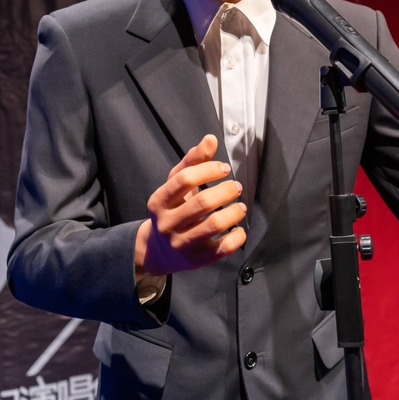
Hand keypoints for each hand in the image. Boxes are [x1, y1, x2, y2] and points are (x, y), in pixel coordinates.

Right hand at [135, 134, 246, 280]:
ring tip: (241, 206)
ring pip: (213, 225)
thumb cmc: (171, 210)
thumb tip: (211, 139)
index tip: (224, 168)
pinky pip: (222, 249)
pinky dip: (236, 237)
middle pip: (202, 202)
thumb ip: (192, 161)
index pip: (184, 180)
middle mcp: (167, 224)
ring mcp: (181, 244)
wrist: (157, 251)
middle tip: (236, 187)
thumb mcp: (174, 185)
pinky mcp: (196, 261)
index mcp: (158, 201)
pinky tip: (239, 229)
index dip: (208, 170)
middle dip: (225, 191)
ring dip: (233, 212)